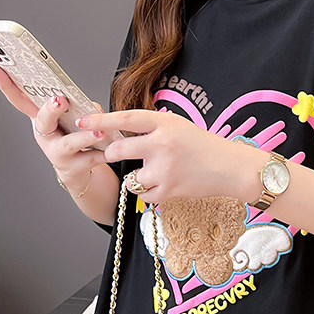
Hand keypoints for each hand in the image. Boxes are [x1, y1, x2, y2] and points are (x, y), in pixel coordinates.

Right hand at [0, 65, 107, 188]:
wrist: (79, 171)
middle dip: (51, 110)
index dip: (6, 85)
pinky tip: (113, 149)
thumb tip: (92, 108)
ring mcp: (58, 153)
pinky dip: (104, 153)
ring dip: (84, 136)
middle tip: (60, 100)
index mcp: (40, 119)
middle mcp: (45, 136)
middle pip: (43, 120)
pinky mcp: (74, 168)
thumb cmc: (73, 136)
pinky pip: (91, 158)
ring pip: (70, 143)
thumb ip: (81, 107)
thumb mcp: (72, 118)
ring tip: (100, 132)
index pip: (19, 99)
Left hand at [76, 108, 266, 203]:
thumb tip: (122, 130)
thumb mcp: (179, 127)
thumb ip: (153, 127)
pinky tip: (165, 185)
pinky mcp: (169, 190)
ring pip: (131, 177)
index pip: (125, 118)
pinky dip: (150, 192)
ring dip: (137, 178)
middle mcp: (162, 144)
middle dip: (110, 153)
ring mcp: (165, 169)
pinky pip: (144, 194)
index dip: (101, 120)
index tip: (83, 120)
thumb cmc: (204, 146)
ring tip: (156, 173)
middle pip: (118, 150)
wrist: (230, 168)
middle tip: (112, 154)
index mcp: (165, 123)